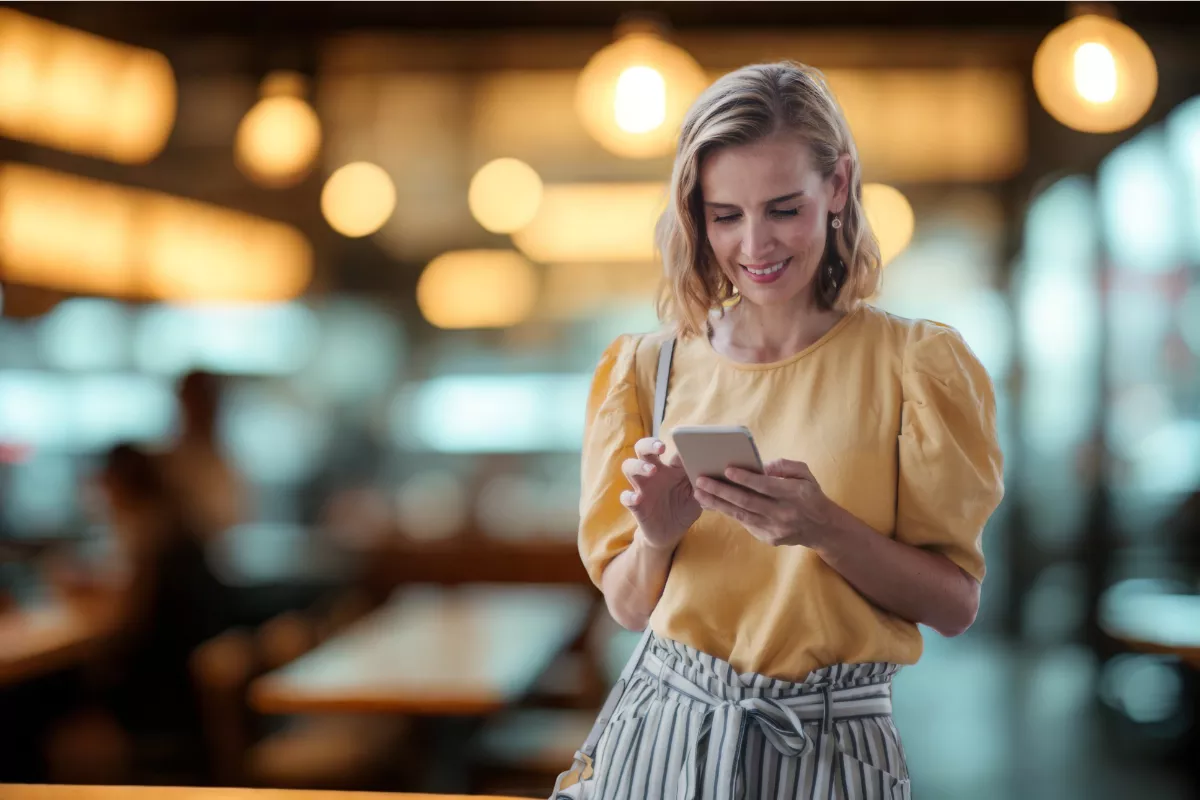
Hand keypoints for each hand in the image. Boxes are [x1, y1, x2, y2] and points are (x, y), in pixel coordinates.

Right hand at [620, 437, 700, 551]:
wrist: (670, 534)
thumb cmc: (685, 508)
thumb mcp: (698, 497)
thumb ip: (704, 485)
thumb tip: (714, 474)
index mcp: (671, 468)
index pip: (670, 450)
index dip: (676, 445)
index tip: (686, 444)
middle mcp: (654, 473)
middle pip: (643, 449)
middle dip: (649, 444)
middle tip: (661, 448)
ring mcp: (642, 487)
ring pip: (629, 467)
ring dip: (639, 466)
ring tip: (652, 470)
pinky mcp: (635, 504)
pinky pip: (626, 496)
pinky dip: (629, 496)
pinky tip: (638, 498)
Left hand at [693, 458, 833, 547]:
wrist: (822, 528)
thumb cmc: (809, 494)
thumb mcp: (804, 474)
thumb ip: (783, 466)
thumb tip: (760, 466)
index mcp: (794, 494)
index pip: (766, 486)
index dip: (746, 478)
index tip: (727, 469)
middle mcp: (783, 513)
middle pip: (748, 501)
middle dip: (722, 490)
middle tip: (701, 481)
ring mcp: (775, 528)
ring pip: (741, 515)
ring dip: (718, 504)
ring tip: (699, 494)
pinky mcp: (769, 538)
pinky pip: (745, 523)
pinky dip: (728, 512)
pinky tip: (713, 504)